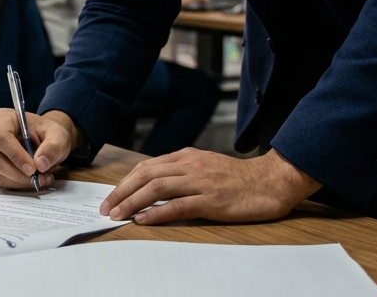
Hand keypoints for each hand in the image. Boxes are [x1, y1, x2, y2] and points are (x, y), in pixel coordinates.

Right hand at [0, 109, 82, 189]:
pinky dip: (18, 184)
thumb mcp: (58, 136)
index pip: (1, 137)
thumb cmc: (47, 134)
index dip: (15, 155)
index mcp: (3, 118)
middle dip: (17, 173)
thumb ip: (53, 147)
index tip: (32, 169)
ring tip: (42, 179)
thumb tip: (40, 164)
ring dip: (19, 181)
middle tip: (39, 178)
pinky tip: (33, 180)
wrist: (45, 141)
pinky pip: (0, 180)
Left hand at [99, 148, 320, 224]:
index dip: (126, 181)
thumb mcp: (207, 167)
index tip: (112, 195)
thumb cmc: (239, 179)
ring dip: (133, 201)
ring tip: (118, 214)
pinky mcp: (212, 200)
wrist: (271, 182)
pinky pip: (178, 205)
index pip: (147, 166)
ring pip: (157, 188)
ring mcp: (201, 182)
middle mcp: (191, 165)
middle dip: (122, 191)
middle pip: (146, 174)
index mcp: (188, 156)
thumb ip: (183, 172)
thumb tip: (155, 184)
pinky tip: (143, 220)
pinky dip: (157, 212)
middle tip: (106, 207)